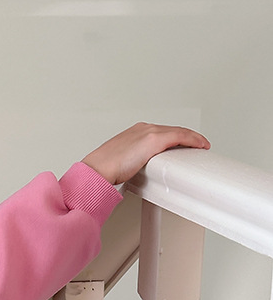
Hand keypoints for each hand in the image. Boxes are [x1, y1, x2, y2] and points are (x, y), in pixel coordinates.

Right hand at [81, 123, 210, 184]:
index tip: (182, 145)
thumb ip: (134, 160)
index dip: (175, 138)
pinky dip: (193, 139)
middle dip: (186, 138)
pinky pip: (181, 136)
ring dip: (192, 138)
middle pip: (172, 130)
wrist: (97, 169)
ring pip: (179, 132)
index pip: (161, 131)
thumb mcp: (122, 161)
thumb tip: (140, 171)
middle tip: (197, 146)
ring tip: (201, 146)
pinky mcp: (154, 140)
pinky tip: (201, 145)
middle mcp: (142, 128)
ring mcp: (149, 132)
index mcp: (134, 132)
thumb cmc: (104, 169)